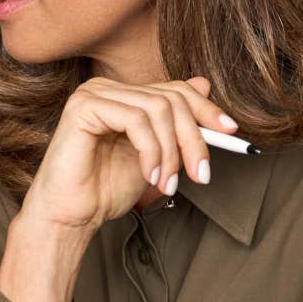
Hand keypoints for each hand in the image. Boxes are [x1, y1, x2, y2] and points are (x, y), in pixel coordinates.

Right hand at [24, 76, 239, 232]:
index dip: (206, 109)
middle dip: (193, 139)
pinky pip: (135, 119)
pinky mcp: (83, 107)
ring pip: (158, 109)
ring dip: (172, 152)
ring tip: (167, 184)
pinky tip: (149, 175)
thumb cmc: (106, 189)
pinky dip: (151, 151)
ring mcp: (94, 94)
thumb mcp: (156, 156)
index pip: (175, 90)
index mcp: (123, 96)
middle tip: (200, 175)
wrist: (71, 216)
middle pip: (171, 99)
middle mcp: (106, 89)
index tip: (231, 134)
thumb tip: (204, 85)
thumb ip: (175, 126)